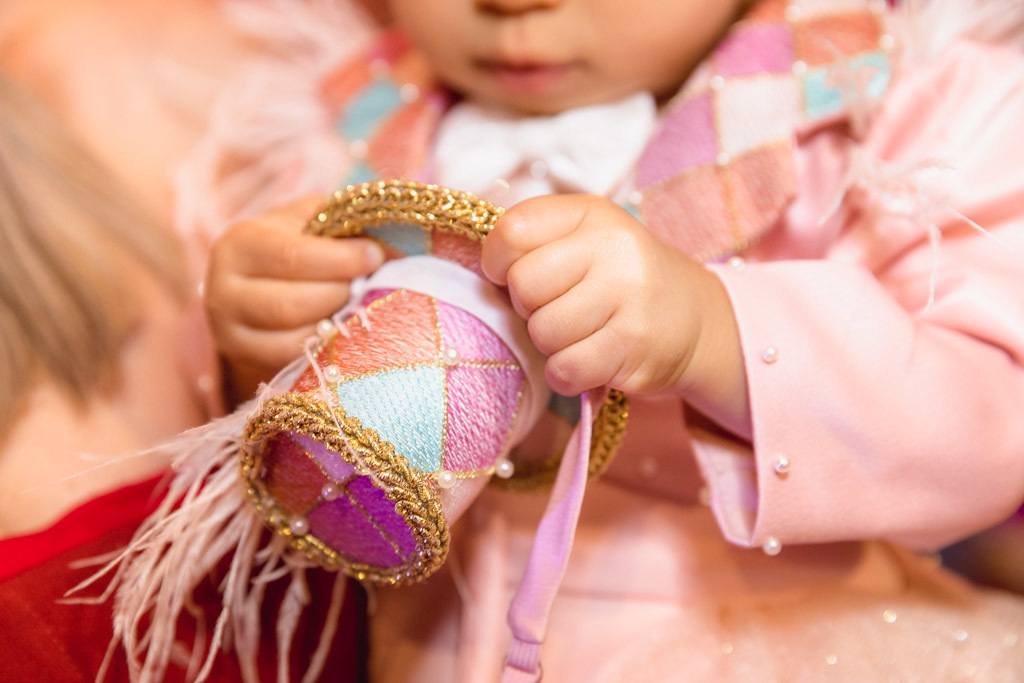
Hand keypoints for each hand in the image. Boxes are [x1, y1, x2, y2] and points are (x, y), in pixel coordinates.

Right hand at [204, 195, 384, 401]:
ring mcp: (227, 329)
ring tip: (356, 306)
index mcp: (239, 243)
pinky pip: (290, 361)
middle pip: (290, 303)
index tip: (375, 256)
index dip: (339, 259)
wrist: (255, 282)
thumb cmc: (293, 246)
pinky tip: (341, 330)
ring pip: (291, 337)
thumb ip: (344, 229)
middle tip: (368, 286)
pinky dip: (322, 348)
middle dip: (339, 295)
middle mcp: (222, 287)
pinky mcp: (241, 357)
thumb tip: (393, 248)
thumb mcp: (310, 224)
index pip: (291, 255)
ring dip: (334, 324)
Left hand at [481, 194, 749, 434]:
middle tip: (558, 309)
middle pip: (523, 286)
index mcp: (591, 215)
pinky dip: (566, 374)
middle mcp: (614, 249)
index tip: (514, 275)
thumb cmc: (620, 279)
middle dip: (529, 308)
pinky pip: (565, 369)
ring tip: (580, 334)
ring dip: (551, 344)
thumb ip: (534, 242)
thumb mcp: (586, 239)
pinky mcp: (634, 346)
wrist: (694, 319)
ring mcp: (628, 298)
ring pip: (542, 332)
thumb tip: (480, 271)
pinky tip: (587, 361)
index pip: (511, 231)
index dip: (498, 262)